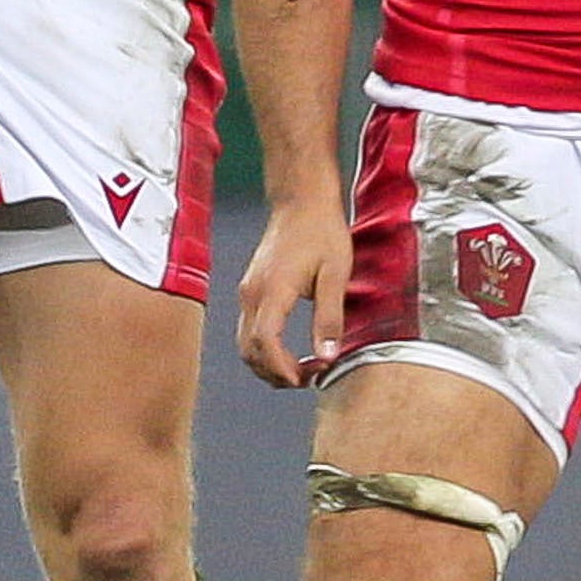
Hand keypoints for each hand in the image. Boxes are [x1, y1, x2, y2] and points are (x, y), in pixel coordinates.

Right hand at [238, 190, 354, 389]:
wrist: (301, 201)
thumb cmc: (320, 231)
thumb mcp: (335, 274)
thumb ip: (330, 317)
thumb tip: (328, 355)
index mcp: (273, 289)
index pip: (265, 341)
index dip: (281, 367)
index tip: (303, 379)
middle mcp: (252, 293)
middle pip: (249, 350)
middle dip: (275, 373)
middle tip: (308, 378)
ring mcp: (248, 292)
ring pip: (245, 344)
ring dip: (268, 364)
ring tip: (301, 369)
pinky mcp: (251, 291)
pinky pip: (249, 331)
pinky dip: (264, 350)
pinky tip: (289, 352)